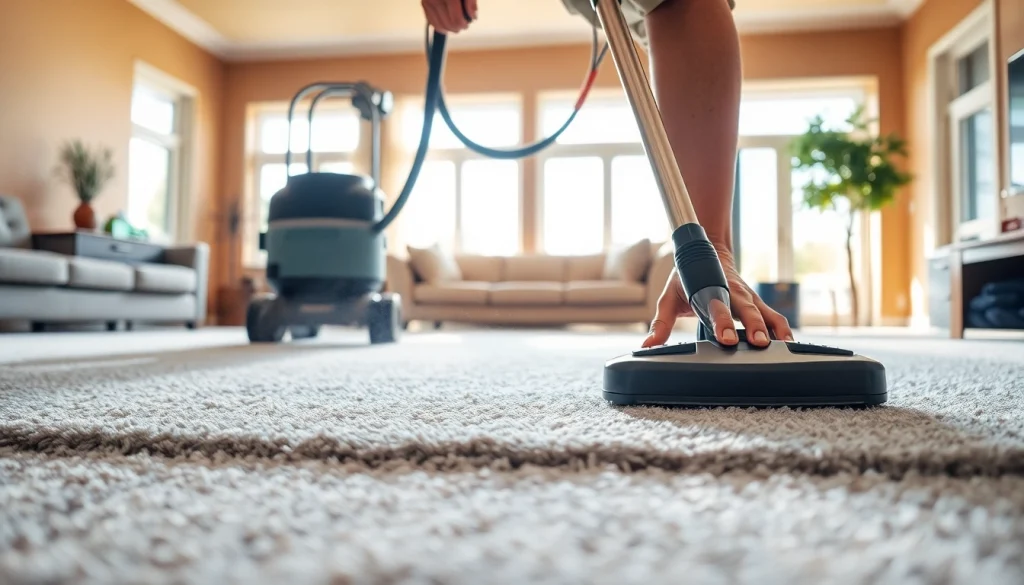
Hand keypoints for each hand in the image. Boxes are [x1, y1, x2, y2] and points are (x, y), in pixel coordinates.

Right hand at [421, 0, 477, 33]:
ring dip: (448, 29)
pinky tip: (446, 24)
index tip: (468, 23)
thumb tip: (473, 17)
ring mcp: (428, 1)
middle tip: (463, 25)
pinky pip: (431, 21)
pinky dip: (439, 25)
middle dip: (457, 27)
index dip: (463, 24)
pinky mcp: (424, 3)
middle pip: (448, 24)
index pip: (456, 19)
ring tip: (455, 25)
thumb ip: (471, 2)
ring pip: (439, 26)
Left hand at [642, 247, 793, 347]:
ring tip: (783, 347)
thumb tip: (648, 346)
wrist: (709, 251)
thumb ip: (661, 324)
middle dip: (754, 326)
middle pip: (748, 311)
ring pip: (767, 313)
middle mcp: (734, 294)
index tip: (725, 339)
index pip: (717, 309)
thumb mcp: (669, 298)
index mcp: (711, 292)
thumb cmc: (688, 278)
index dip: (722, 323)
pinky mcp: (758, 303)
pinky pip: (774, 317)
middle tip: (759, 343)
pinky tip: (790, 345)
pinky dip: (783, 329)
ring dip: (775, 329)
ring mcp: (749, 298)